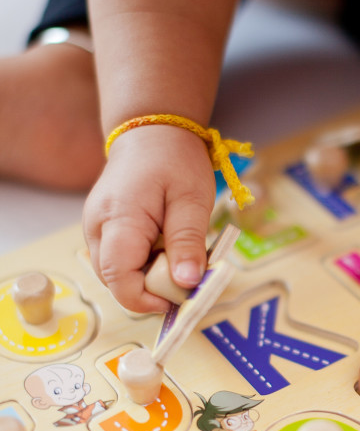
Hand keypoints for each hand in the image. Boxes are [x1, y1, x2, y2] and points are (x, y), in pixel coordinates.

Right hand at [83, 125, 215, 312]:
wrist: (151, 132)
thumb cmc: (175, 160)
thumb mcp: (192, 200)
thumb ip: (188, 242)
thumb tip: (187, 283)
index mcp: (119, 218)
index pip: (119, 278)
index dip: (147, 299)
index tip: (179, 298)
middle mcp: (97, 227)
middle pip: (116, 280)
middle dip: (152, 288)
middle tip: (187, 273)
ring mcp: (95, 228)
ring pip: (118, 272)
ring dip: (149, 275)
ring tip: (178, 254)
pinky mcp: (102, 229)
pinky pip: (120, 259)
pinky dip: (144, 262)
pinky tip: (166, 246)